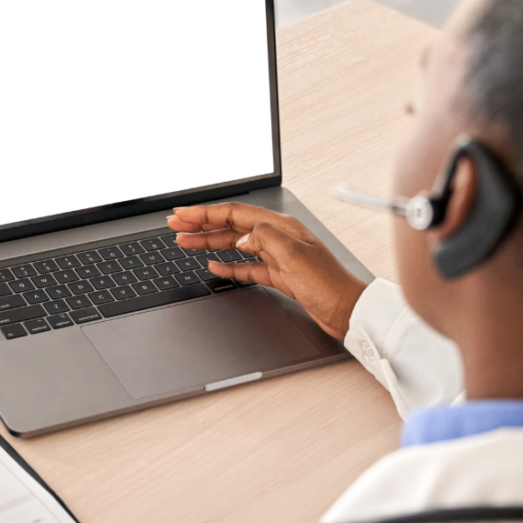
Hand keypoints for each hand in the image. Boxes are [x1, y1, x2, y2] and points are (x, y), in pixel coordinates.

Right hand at [168, 203, 367, 339]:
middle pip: (231, 226)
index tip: (182, 213)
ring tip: (185, 243)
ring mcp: (277, 257)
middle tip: (175, 225)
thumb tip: (242, 235)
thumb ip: (264, 238)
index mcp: (280, 227)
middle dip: (201, 225)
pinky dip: (228, 265)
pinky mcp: (279, 276)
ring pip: (235, 245)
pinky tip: (214, 266)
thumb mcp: (294, 255)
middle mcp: (277, 238)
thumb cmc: (328, 283)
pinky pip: (247, 267)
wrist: (347, 309)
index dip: (205, 213)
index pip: (234, 214)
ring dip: (209, 243)